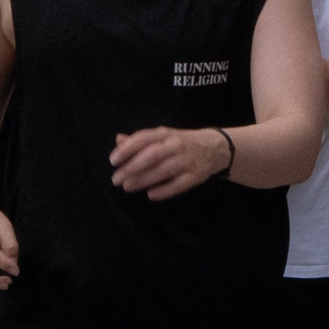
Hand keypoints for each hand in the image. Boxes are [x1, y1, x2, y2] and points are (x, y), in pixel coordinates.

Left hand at [110, 126, 229, 200]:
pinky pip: (179, 184)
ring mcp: (187, 161)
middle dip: (132, 167)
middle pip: (153, 155)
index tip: (113, 161)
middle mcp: (177, 145)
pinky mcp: (196, 176)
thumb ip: (140, 140)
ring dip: (144, 179)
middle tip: (116, 179)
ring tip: (127, 187)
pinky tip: (151, 195)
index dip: (127, 149)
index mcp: (166, 134)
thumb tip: (119, 140)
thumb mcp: (163, 137)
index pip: (144, 138)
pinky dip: (164, 190)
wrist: (216, 147)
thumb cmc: (181, 143)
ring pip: (164, 170)